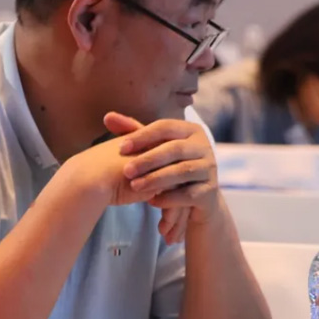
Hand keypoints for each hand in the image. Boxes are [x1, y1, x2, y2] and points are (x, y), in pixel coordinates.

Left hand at [109, 113, 219, 237]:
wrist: (197, 199)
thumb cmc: (171, 167)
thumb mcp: (154, 149)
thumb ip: (134, 132)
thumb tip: (107, 116)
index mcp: (191, 131)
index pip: (165, 127)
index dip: (143, 136)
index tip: (120, 147)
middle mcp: (204, 147)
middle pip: (175, 149)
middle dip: (148, 160)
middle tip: (126, 171)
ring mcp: (210, 169)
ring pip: (182, 171)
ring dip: (156, 179)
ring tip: (135, 187)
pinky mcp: (211, 192)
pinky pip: (189, 194)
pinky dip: (169, 198)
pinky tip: (152, 202)